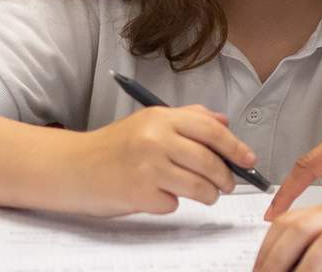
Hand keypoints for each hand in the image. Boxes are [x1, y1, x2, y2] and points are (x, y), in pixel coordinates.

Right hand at [69, 105, 258, 216]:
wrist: (72, 167)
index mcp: (161, 117)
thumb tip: (224, 121)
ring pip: (198, 186)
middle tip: (229, 184)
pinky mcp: (139, 194)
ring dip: (208, 194)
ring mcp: (147, 167)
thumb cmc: (113, 147)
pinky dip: (173, 203)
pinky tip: (162, 196)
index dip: (236, 147)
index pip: (211, 130)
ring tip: (206, 194)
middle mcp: (155, 139)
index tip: (249, 160)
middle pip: (209, 161)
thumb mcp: (148, 122)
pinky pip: (173, 204)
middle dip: (226, 177)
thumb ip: (188, 118)